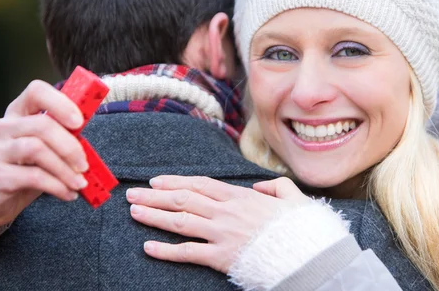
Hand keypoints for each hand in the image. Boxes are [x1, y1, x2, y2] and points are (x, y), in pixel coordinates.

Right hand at [0, 80, 88, 231]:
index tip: (79, 122)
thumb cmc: (26, 166)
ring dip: (65, 169)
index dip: (60, 103)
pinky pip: (33, 177)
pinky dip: (57, 186)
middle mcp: (4, 126)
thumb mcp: (47, 146)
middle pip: (42, 125)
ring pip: (37, 150)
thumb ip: (64, 133)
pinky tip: (68, 193)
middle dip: (70, 146)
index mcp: (19, 112)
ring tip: (79, 183)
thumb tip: (88, 130)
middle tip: (84, 165)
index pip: (36, 91)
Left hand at [126, 176, 308, 272]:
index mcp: (240, 196)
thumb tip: (260, 187)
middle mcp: (225, 212)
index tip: (156, 181)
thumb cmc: (299, 227)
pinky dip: (165, 250)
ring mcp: (221, 234)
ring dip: (154, 216)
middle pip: (182, 200)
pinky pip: (187, 253)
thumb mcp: (292, 197)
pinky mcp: (220, 257)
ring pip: (179, 221)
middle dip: (155, 196)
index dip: (175, 181)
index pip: (199, 184)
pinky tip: (148, 247)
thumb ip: (275, 187)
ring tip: (134, 212)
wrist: (306, 253)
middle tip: (133, 194)